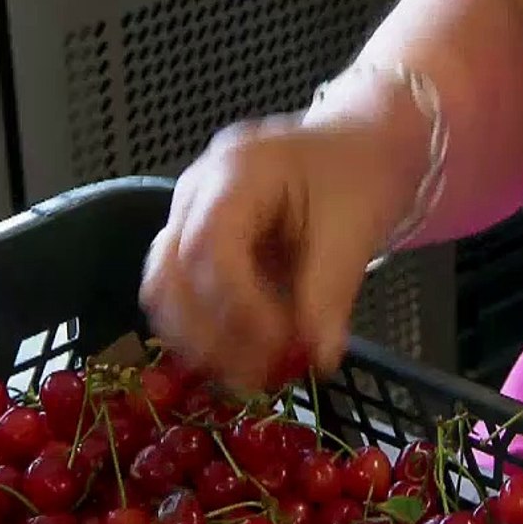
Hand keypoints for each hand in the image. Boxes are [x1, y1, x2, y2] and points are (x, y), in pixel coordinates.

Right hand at [138, 110, 424, 391]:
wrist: (358, 148)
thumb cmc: (357, 175)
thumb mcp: (354, 232)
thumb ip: (330, 295)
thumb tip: (318, 358)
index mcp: (236, 171)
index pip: (209, 245)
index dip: (237, 306)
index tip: (279, 345)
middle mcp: (197, 191)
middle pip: (170, 272)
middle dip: (210, 334)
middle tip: (259, 376)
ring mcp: (189, 217)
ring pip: (164, 290)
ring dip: (201, 340)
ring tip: (253, 373)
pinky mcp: (196, 245)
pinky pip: (182, 296)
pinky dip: (207, 333)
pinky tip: (246, 357)